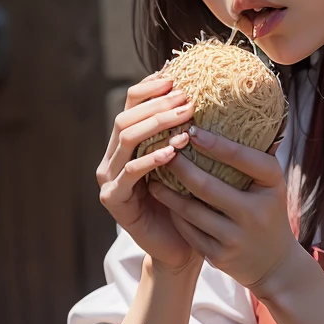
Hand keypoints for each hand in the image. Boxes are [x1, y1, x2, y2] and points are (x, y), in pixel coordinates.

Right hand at [97, 74, 198, 273]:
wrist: (179, 247)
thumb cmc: (188, 202)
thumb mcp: (189, 162)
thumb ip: (189, 131)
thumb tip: (214, 94)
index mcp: (128, 142)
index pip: (132, 103)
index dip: (151, 87)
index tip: (177, 76)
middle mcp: (113, 155)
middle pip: (127, 116)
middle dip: (158, 103)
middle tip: (187, 98)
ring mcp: (109, 177)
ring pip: (127, 138)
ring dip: (157, 124)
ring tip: (185, 119)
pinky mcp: (113, 198)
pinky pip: (130, 173)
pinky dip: (151, 160)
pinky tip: (172, 153)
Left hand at [157, 127, 309, 293]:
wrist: (274, 265)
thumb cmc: (268, 212)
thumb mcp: (270, 185)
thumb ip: (253, 158)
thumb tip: (229, 116)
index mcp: (272, 187)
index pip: (246, 159)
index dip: (217, 145)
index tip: (192, 130)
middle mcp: (255, 214)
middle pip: (207, 186)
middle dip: (180, 166)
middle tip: (162, 148)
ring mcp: (236, 238)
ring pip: (190, 210)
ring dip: (167, 190)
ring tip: (152, 172)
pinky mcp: (219, 257)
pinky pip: (188, 229)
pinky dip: (173, 212)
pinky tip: (161, 198)